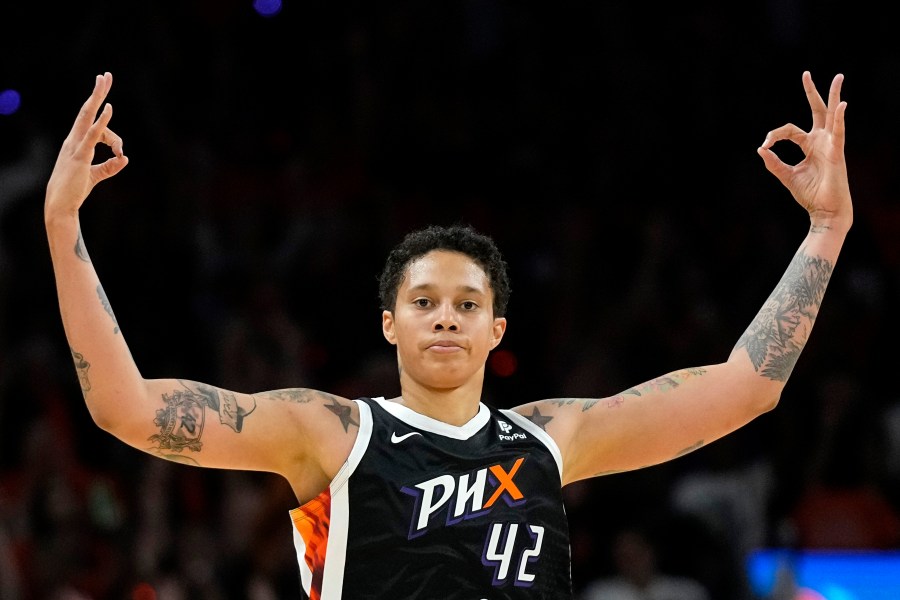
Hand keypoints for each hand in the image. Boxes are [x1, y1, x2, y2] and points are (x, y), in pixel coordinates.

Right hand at [45, 72, 127, 218]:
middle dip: (97, 92)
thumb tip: (125, 159)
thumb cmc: (74, 190)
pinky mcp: (80, 155)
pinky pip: (92, 134)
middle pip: (86, 110)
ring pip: (87, 116)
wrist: (61, 204)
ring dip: (97, 97)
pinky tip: (109, 108)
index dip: (113, 134)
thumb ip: (110, 167)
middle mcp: (73, 139)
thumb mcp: (95, 175)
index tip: (120, 152)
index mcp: (76, 143)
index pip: (96, 127)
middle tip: (104, 75)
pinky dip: (102, 121)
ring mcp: (75, 145)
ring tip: (104, 80)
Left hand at [757, 71, 851, 228]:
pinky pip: (838, 132)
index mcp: (809, 145)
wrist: (824, 210)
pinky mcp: (836, 152)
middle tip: (806, 74)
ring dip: (833, 96)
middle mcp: (820, 141)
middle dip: (812, 93)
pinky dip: (839, 119)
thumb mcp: (786, 176)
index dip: (774, 135)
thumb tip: (760, 149)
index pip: (789, 130)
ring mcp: (830, 144)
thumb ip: (774, 163)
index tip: (765, 145)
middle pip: (817, 111)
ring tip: (838, 77)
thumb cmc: (809, 195)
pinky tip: (842, 105)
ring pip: (832, 115)